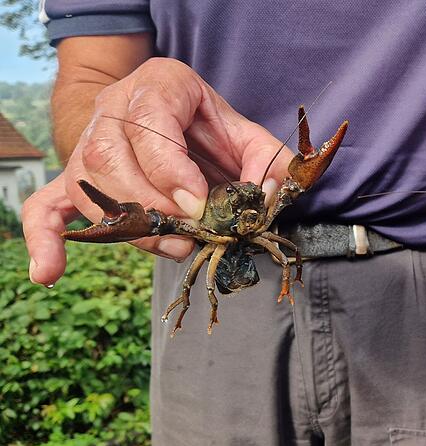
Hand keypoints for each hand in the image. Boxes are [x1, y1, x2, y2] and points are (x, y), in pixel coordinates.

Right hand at [22, 57, 292, 285]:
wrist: (171, 116)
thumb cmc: (210, 128)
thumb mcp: (248, 134)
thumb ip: (268, 162)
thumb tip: (271, 196)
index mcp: (160, 84)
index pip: (150, 120)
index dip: (170, 168)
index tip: (196, 204)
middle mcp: (114, 106)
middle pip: (109, 155)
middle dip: (151, 204)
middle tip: (188, 233)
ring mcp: (87, 140)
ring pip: (86, 185)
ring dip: (127, 226)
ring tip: (170, 248)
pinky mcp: (76, 177)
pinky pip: (47, 206)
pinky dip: (46, 239)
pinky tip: (50, 272)